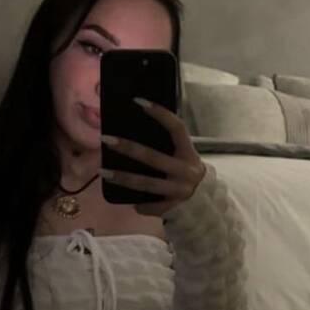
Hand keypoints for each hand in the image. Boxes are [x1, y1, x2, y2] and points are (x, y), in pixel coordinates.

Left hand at [99, 99, 205, 216]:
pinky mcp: (173, 208)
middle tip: (106, 139)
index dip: (160, 114)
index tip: (138, 101)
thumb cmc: (188, 173)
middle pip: (153, 158)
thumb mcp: (186, 157)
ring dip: (122, 178)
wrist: (207, 204)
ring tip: (103, 171)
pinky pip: (150, 206)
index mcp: (189, 153)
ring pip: (146, 184)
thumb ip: (170, 147)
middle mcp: (185, 171)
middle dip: (128, 148)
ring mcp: (179, 191)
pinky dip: (140, 204)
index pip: (177, 128)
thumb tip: (137, 130)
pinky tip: (130, 201)